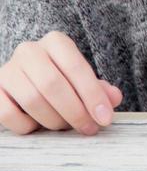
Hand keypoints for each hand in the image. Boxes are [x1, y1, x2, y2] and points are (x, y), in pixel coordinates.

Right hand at [0, 31, 123, 135]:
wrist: (26, 78)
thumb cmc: (61, 78)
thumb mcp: (81, 79)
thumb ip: (99, 88)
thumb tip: (113, 99)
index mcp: (56, 42)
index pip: (76, 68)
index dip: (92, 96)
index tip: (104, 118)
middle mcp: (29, 51)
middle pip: (52, 85)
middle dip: (74, 111)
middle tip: (88, 128)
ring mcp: (7, 70)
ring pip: (32, 100)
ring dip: (53, 120)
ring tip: (65, 126)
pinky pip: (8, 114)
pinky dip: (26, 126)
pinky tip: (37, 126)